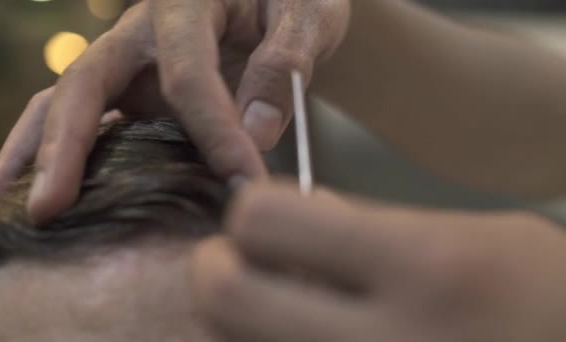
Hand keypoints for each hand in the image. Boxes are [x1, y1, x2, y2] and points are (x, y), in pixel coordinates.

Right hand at [0, 0, 349, 220]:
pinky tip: (31, 189)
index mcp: (185, 4)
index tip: (246, 183)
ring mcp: (127, 62)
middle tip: (48, 206)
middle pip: (87, 82)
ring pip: (64, 101)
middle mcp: (140, 32)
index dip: (215, 132)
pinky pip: (82, 117)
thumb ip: (285, 64)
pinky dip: (52, 152)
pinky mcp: (129, 89)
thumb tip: (255, 133)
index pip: (188, 75)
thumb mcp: (307, 14)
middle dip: (68, 146)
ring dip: (32, 153)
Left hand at [192, 182, 565, 340]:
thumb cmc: (539, 296)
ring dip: (238, 327)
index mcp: (424, 266)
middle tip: (241, 268)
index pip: (264, 220)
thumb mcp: (473, 235)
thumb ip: (370, 224)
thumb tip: (290, 213)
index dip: (252, 214)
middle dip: (218, 272)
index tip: (266, 224)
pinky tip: (300, 340)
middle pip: (225, 298)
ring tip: (278, 312)